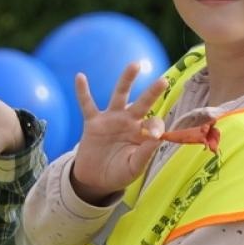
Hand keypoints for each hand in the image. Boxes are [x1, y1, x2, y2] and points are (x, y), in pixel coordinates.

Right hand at [69, 62, 170, 201]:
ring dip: (126, 80)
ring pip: (120, 95)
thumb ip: (144, 154)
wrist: (95, 179)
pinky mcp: (93, 122)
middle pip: (143, 103)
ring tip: (135, 65)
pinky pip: (87, 105)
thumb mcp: (133, 168)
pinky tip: (80, 77)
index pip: (154, 125)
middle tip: (163, 80)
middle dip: (152, 92)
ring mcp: (111, 119)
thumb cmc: (118, 173)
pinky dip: (82, 92)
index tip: (155, 136)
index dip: (155, 127)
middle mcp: (129, 122)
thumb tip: (157, 139)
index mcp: (142, 134)